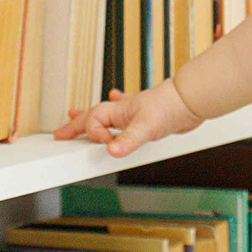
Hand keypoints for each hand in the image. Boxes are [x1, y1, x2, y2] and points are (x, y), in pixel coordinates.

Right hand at [55, 78, 203, 156]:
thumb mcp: (146, 127)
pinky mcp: (144, 120)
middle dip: (75, 125)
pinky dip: (118, 120)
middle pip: (92, 117)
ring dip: (92, 120)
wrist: (191, 100)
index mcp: (118, 110)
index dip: (94, 135)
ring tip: (75, 117)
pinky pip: (124, 120)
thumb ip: (128, 140)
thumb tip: (111, 151)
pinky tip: (118, 117)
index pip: (93, 122)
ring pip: (106, 117)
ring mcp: (132, 114)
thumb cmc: (169, 106)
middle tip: (60, 133)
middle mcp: (122, 111)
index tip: (104, 145)